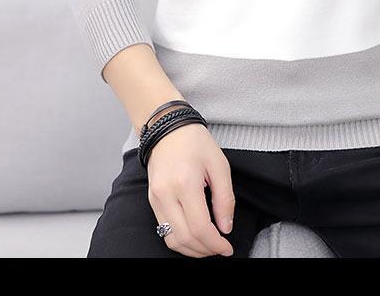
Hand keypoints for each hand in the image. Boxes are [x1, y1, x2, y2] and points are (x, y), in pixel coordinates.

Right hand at [146, 122, 235, 257]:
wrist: (168, 128)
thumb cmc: (195, 142)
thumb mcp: (219, 165)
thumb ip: (224, 199)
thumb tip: (225, 227)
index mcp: (186, 184)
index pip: (200, 228)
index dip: (215, 244)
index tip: (227, 248)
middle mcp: (166, 195)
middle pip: (185, 238)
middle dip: (205, 250)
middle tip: (220, 249)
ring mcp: (156, 199)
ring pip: (171, 239)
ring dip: (192, 250)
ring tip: (209, 246)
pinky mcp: (152, 200)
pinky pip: (164, 230)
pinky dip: (180, 240)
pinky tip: (194, 237)